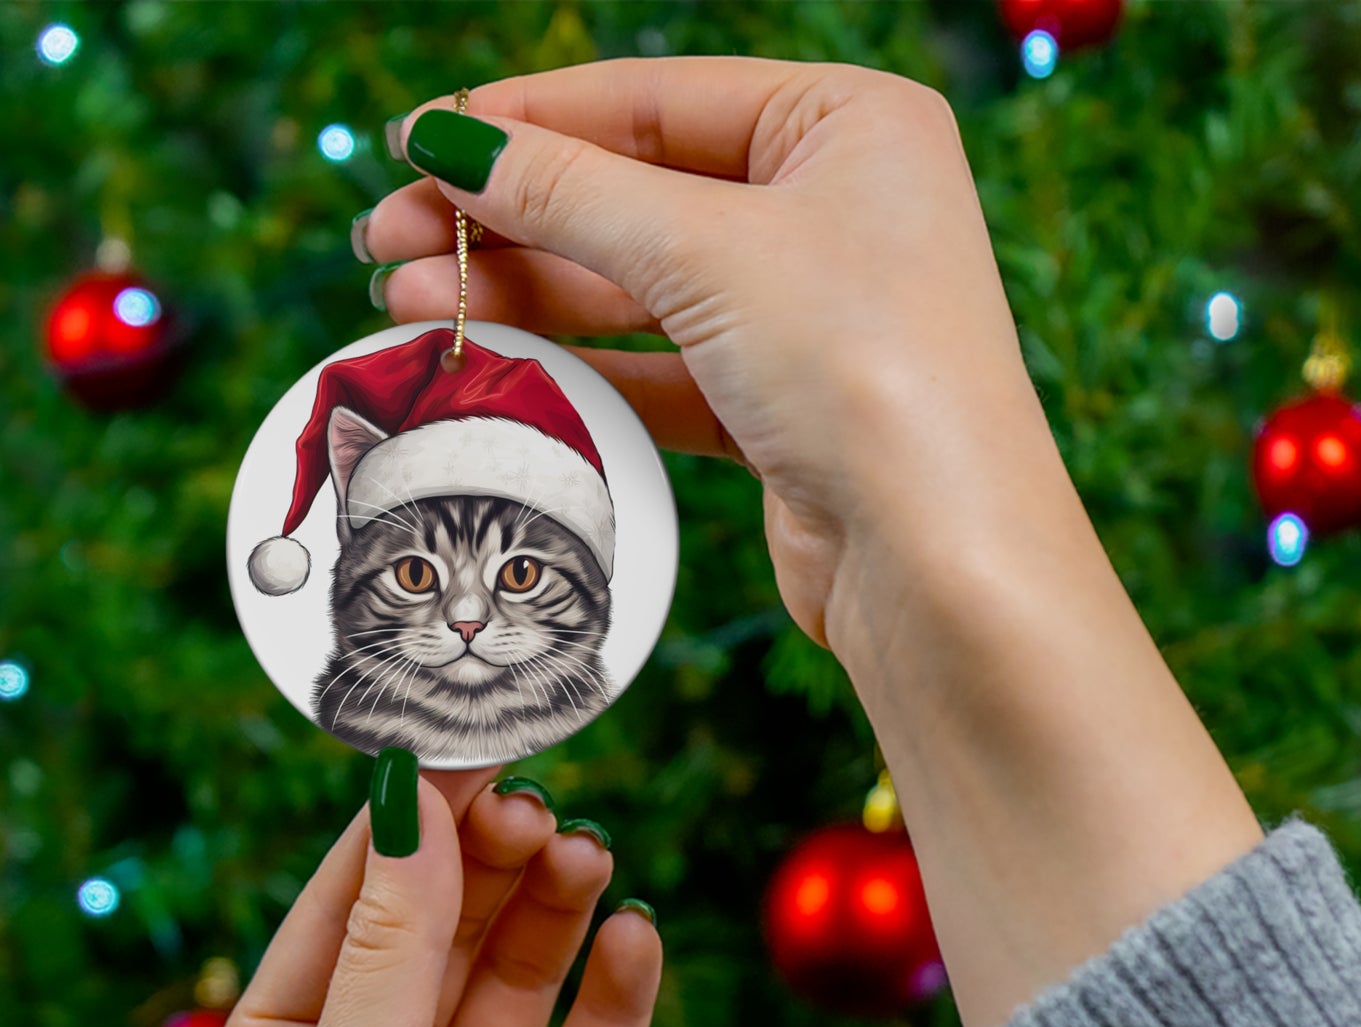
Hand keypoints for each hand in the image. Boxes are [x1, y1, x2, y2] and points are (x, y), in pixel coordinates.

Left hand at [201, 766, 661, 1026]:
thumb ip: (391, 947)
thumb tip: (412, 803)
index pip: (353, 901)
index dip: (410, 822)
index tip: (468, 746)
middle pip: (447, 927)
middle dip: (490, 862)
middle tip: (540, 805)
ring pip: (522, 977)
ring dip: (555, 911)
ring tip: (588, 856)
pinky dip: (617, 994)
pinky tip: (635, 940)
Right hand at [362, 60, 1262, 1026]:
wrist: (939, 560)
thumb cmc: (864, 370)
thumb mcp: (707, 252)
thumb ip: (571, 193)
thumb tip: (449, 144)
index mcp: (848, 126)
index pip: (657, 99)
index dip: (529, 121)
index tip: (419, 146)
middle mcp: (834, 211)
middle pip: (637, 195)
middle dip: (510, 219)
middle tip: (388, 241)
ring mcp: (807, 314)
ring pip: (639, 288)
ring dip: (527, 293)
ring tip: (410, 302)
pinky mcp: (780, 407)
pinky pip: (660, 366)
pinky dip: (580, 364)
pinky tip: (492, 360)